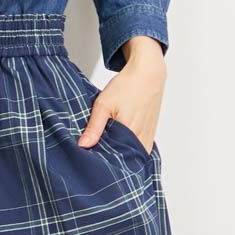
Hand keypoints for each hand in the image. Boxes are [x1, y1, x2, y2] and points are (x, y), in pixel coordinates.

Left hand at [78, 36, 166, 153]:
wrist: (148, 73)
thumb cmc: (127, 86)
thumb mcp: (104, 104)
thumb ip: (94, 127)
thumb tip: (83, 146)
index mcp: (130, 134)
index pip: (114, 159)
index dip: (103, 161)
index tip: (93, 160)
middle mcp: (142, 139)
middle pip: (124, 159)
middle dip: (112, 160)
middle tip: (100, 155)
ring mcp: (148, 138)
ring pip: (132, 156)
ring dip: (121, 155)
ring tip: (109, 150)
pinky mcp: (151, 135)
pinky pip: (139, 150)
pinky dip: (130, 150)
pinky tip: (120, 146)